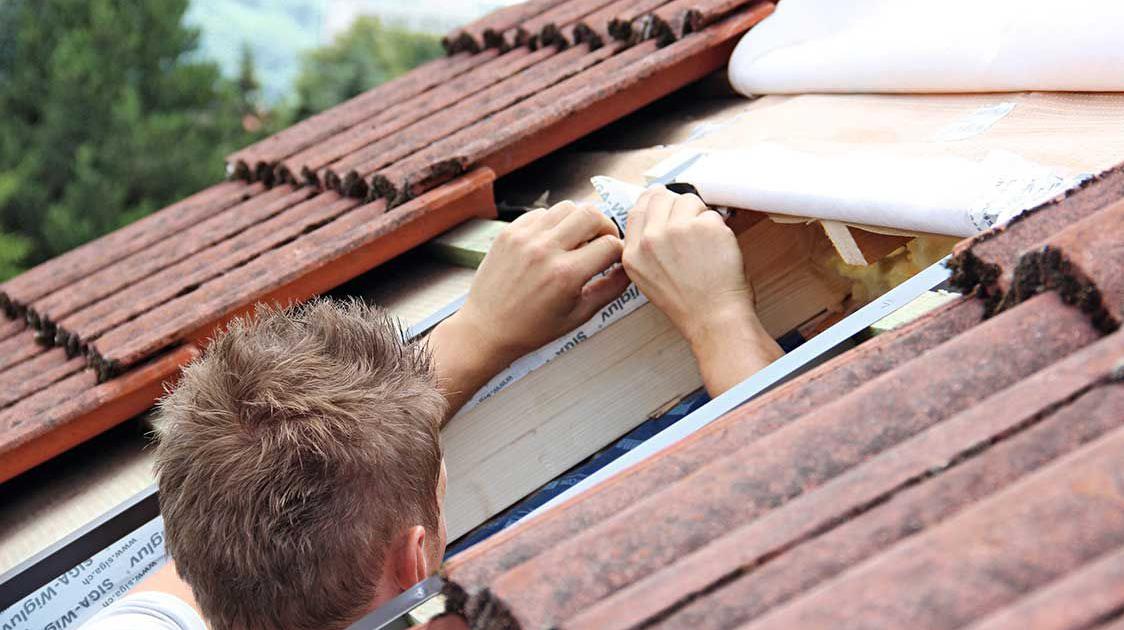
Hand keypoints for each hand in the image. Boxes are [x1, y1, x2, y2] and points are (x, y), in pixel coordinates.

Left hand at [429, 201, 629, 418]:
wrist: (486, 328)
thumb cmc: (533, 328)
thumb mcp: (578, 316)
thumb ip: (610, 290)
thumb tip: (629, 269)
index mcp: (566, 274)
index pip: (610, 245)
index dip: (619, 251)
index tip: (615, 258)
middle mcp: (546, 250)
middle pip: (592, 214)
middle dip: (604, 227)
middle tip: (601, 242)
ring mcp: (525, 238)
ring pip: (567, 207)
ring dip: (579, 221)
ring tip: (577, 240)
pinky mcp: (509, 232)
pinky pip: (542, 213)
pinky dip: (553, 223)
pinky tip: (552, 242)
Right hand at [622, 187, 781, 394]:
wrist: (714, 319)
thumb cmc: (690, 304)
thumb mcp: (649, 277)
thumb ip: (647, 247)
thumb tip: (657, 217)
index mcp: (634, 254)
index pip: (638, 209)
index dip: (653, 201)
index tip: (664, 200)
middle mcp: (651, 239)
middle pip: (662, 197)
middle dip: (679, 206)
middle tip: (692, 224)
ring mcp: (677, 230)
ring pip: (688, 200)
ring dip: (700, 216)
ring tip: (705, 245)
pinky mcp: (703, 226)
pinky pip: (712, 213)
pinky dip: (719, 229)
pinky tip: (717, 251)